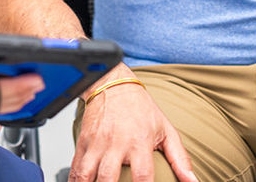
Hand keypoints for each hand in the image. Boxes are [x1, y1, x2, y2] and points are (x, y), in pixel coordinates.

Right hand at [71, 66, 195, 181]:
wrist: (113, 84)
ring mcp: (97, 143)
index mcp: (139, 142)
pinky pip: (75, 167)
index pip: (143, 176)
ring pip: (86, 174)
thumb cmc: (141, 108)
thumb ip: (180, 159)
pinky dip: (76, 180)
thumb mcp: (166, 130)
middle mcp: (116, 143)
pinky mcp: (83, 141)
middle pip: (108, 178)